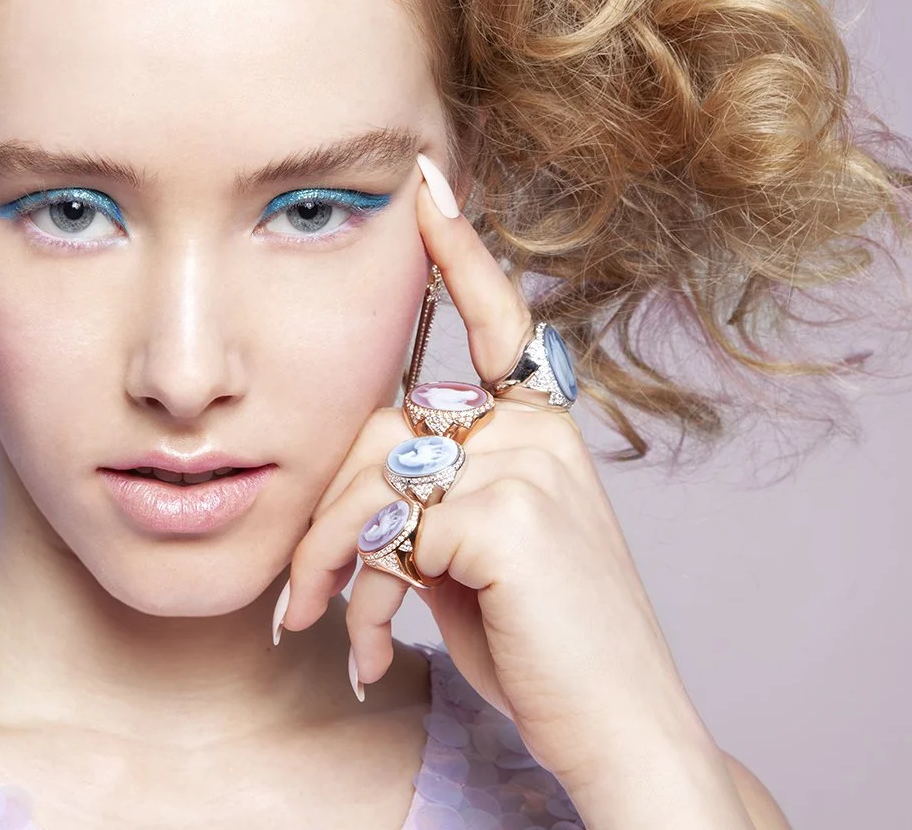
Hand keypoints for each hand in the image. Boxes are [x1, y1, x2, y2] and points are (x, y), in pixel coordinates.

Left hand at [278, 157, 755, 825]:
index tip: (428, 182)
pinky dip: (368, 601)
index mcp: (539, 431)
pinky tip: (380, 653)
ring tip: (327, 631)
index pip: (496, 324)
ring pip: (370, 482)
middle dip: (324, 518)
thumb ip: (430, 497)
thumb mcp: (473, 558)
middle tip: (298, 599)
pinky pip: (389, 536)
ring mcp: (528, 465)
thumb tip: (356, 487)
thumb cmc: (539, 648)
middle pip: (376, 428)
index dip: (460, 252)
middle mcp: (538, 433)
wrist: (614, 730)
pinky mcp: (507, 512)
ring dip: (332, 567)